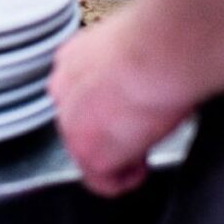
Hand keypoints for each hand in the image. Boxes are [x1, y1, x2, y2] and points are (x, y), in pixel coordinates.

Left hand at [49, 13, 194, 197]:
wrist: (159, 51)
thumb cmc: (161, 40)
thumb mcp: (132, 44)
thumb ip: (122, 63)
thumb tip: (144, 72)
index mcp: (73, 58)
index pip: (80, 92)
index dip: (108, 107)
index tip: (131, 109)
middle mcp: (62, 88)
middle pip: (80, 122)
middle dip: (111, 131)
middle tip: (142, 129)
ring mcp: (70, 123)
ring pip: (88, 152)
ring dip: (117, 154)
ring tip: (145, 146)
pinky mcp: (88, 153)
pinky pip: (102, 183)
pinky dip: (125, 180)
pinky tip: (143, 167)